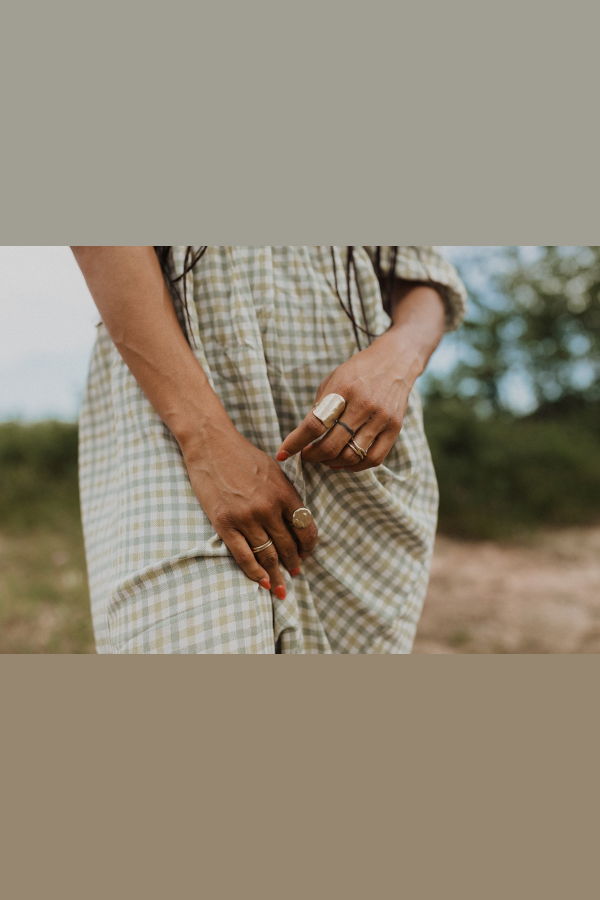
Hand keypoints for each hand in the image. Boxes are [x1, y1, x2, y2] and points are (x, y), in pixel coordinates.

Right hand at [182, 421, 318, 597]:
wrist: (211, 445)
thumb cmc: (243, 455)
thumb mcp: (275, 470)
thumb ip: (286, 494)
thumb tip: (297, 520)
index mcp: (284, 493)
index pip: (306, 527)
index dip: (309, 546)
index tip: (308, 554)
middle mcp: (268, 507)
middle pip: (288, 545)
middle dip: (294, 563)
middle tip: (296, 573)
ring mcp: (246, 517)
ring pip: (267, 554)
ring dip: (277, 573)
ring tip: (281, 586)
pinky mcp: (225, 524)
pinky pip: (244, 556)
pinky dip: (255, 572)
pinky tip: (262, 582)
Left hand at [275, 328, 424, 471]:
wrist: (395, 361)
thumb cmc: (357, 372)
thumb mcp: (333, 380)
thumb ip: (320, 407)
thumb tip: (303, 437)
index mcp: (343, 389)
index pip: (315, 424)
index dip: (295, 442)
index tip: (282, 453)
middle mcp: (363, 405)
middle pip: (332, 445)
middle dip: (313, 456)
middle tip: (306, 455)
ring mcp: (381, 418)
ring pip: (352, 456)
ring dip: (332, 463)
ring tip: (325, 459)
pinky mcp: (395, 428)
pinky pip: (373, 459)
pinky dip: (355, 466)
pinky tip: (345, 461)